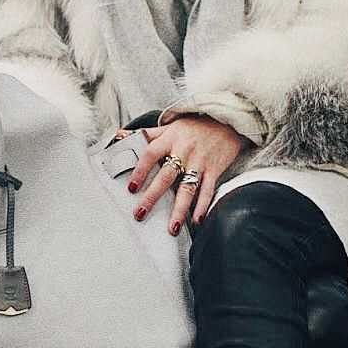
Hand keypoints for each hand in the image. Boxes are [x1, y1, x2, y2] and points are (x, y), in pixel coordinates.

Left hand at [125, 115, 246, 233]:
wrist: (227, 120)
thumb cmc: (196, 126)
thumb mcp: (170, 126)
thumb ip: (147, 134)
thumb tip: (119, 135)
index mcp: (170, 139)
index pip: (150, 154)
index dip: (140, 170)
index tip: (131, 188)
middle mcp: (184, 151)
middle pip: (166, 176)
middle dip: (152, 196)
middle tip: (140, 213)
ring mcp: (200, 162)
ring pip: (187, 188)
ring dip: (179, 209)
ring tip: (171, 227)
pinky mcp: (214, 170)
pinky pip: (207, 190)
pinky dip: (202, 206)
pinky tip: (196, 220)